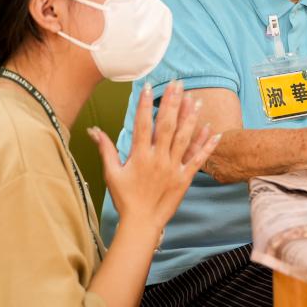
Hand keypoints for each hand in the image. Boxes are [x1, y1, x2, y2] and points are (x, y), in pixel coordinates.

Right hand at [89, 81, 219, 230]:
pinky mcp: (185, 177)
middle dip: (171, 103)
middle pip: (166, 126)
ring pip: (184, 138)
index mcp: (140, 156)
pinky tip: (214, 129)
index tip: (147, 86)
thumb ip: (105, 149)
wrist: (142, 223)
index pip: (142, 125)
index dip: (144, 104)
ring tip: (195, 99)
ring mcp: (173, 168)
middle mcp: (158, 159)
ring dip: (190, 117)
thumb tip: (93, 130)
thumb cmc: (125, 198)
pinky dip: (206, 144)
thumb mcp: (111, 173)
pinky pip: (198, 158)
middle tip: (176, 84)